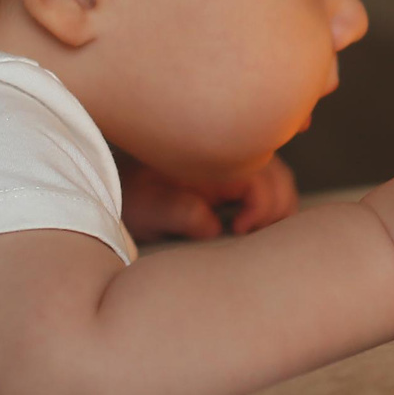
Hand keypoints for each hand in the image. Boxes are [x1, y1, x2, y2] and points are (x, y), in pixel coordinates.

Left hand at [119, 152, 300, 241]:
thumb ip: (180, 212)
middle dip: (277, 211)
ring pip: (279, 182)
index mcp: (214, 159)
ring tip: (254, 234)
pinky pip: (267, 185)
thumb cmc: (129, 197)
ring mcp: (233, 166)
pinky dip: (269, 206)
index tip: (238, 231)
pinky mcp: (231, 177)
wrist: (111, 186)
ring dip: (276, 209)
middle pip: (281, 180)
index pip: (265, 180)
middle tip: (251, 236)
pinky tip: (249, 226)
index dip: (262, 209)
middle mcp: (230, 158)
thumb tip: (215, 228)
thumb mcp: (147, 207)